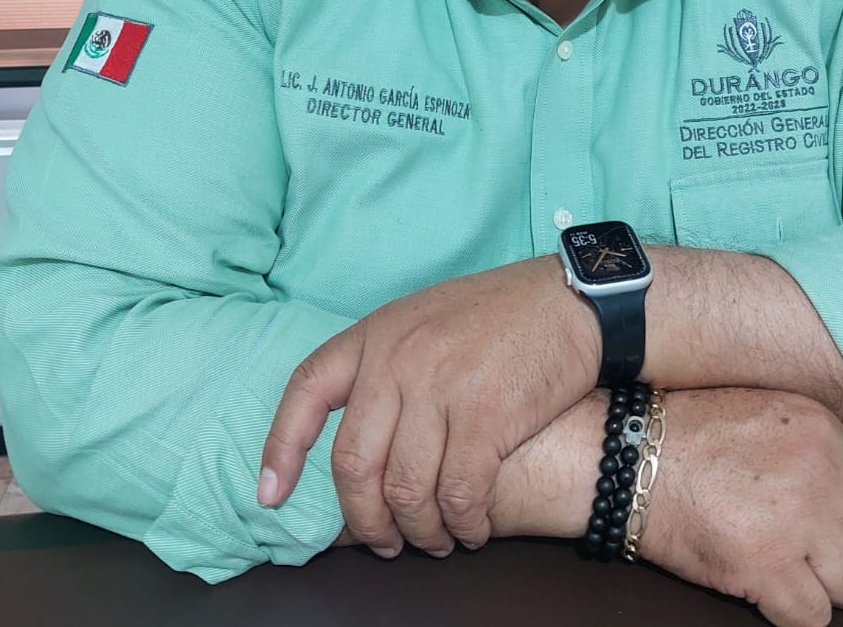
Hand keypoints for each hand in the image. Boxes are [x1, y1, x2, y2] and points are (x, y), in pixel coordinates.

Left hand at [259, 256, 598, 556]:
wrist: (572, 300)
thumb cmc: (501, 313)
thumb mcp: (426, 317)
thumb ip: (388, 362)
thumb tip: (358, 428)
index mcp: (377, 332)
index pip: (306, 389)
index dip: (281, 447)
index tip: (271, 494)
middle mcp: (398, 359)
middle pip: (354, 463)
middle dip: (364, 519)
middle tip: (384, 542)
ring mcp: (440, 387)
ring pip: (406, 490)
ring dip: (419, 531)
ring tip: (436, 539)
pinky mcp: (485, 417)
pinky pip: (458, 495)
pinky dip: (462, 524)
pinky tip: (471, 528)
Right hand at [641, 388, 842, 626]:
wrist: (630, 455)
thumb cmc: (684, 433)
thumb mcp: (762, 411)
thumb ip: (809, 443)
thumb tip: (841, 489)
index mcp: (821, 430)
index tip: (822, 523)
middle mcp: (821, 474)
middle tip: (809, 557)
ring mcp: (798, 523)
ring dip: (824, 589)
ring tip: (790, 577)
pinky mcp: (768, 567)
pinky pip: (814, 618)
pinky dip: (793, 614)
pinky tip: (767, 593)